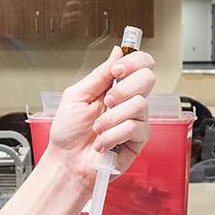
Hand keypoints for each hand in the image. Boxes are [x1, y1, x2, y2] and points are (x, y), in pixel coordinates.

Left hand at [46, 51, 156, 178]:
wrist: (66, 162)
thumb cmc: (68, 133)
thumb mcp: (76, 96)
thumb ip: (99, 75)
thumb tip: (116, 52)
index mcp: (115, 87)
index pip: (139, 64)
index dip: (133, 61)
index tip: (116, 71)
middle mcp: (129, 101)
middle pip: (147, 78)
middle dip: (123, 88)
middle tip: (106, 101)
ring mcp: (136, 120)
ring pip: (139, 105)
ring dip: (111, 118)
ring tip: (97, 128)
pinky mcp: (139, 140)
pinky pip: (134, 128)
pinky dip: (113, 135)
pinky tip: (103, 142)